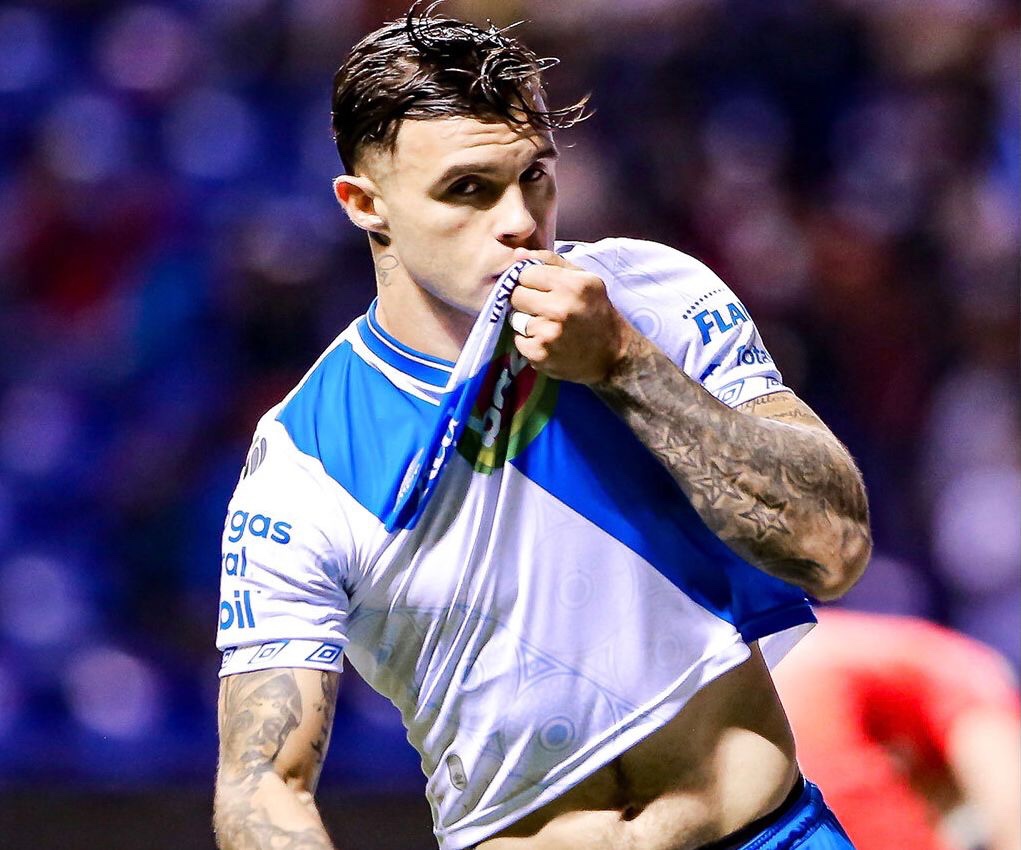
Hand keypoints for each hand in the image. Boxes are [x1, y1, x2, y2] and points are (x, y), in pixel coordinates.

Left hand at [508, 248, 635, 383]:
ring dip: (526, 322)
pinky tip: (547, 341)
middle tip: (542, 307)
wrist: (612, 354)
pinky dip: (529, 341)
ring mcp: (549, 334)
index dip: (530, 280)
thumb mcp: (583, 279)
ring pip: (515, 319)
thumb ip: (550, 262)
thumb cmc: (596, 311)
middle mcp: (560, 309)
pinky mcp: (540, 355)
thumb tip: (517, 254)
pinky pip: (519, 341)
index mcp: (572, 285)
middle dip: (525, 299)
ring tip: (547, 325)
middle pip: (516, 295)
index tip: (540, 288)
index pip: (526, 273)